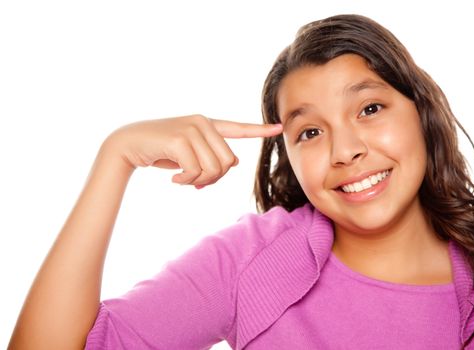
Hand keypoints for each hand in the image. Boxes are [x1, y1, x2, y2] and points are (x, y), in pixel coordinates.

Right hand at [105, 115, 282, 187]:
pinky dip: (187, 181)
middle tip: (195, 183)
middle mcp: (203, 123)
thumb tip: (233, 163)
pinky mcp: (180, 138)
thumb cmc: (160, 151)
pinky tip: (174, 179)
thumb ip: (210, 156)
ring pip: (214, 169)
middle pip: (227, 163)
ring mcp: (191, 128)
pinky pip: (196, 171)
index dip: (259, 130)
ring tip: (183, 179)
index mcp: (207, 125)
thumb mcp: (188, 154)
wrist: (128, 145)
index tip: (279, 128)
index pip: (238, 128)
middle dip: (213, 179)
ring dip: (198, 182)